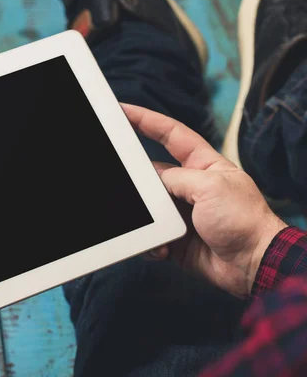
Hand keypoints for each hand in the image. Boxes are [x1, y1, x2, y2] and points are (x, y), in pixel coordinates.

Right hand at [123, 104, 286, 298]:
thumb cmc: (244, 220)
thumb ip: (176, 179)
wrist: (253, 264)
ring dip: (146, 217)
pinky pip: (151, 235)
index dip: (146, 120)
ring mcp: (181, 212)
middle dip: (138, 180)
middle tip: (123, 180)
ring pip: (148, 207)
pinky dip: (152, 241)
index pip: (170, 134)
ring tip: (156, 225)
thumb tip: (151, 181)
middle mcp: (189, 186)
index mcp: (203, 165)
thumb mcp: (210, 187)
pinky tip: (162, 246)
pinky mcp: (175, 238)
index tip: (123, 111)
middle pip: (151, 173)